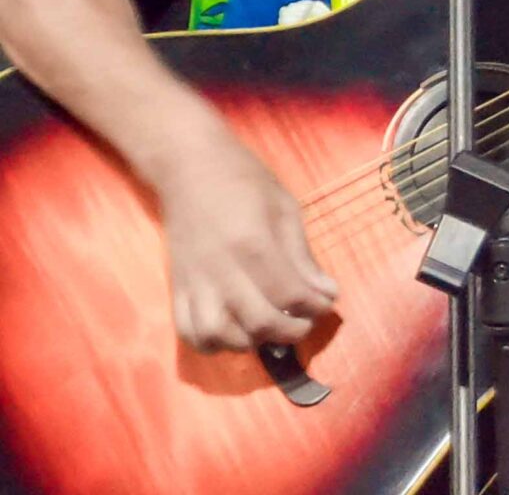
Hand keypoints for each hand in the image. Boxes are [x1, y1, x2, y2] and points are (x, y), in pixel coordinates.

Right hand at [149, 123, 337, 352]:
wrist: (189, 169)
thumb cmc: (244, 181)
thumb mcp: (285, 209)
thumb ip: (303, 256)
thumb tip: (327, 293)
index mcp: (252, 244)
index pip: (289, 294)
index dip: (316, 307)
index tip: (328, 303)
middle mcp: (220, 269)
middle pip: (258, 322)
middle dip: (291, 331)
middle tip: (306, 321)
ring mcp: (194, 282)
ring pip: (219, 335)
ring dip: (251, 342)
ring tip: (271, 327)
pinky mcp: (177, 289)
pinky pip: (190, 332)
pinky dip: (214, 343)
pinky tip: (236, 331)